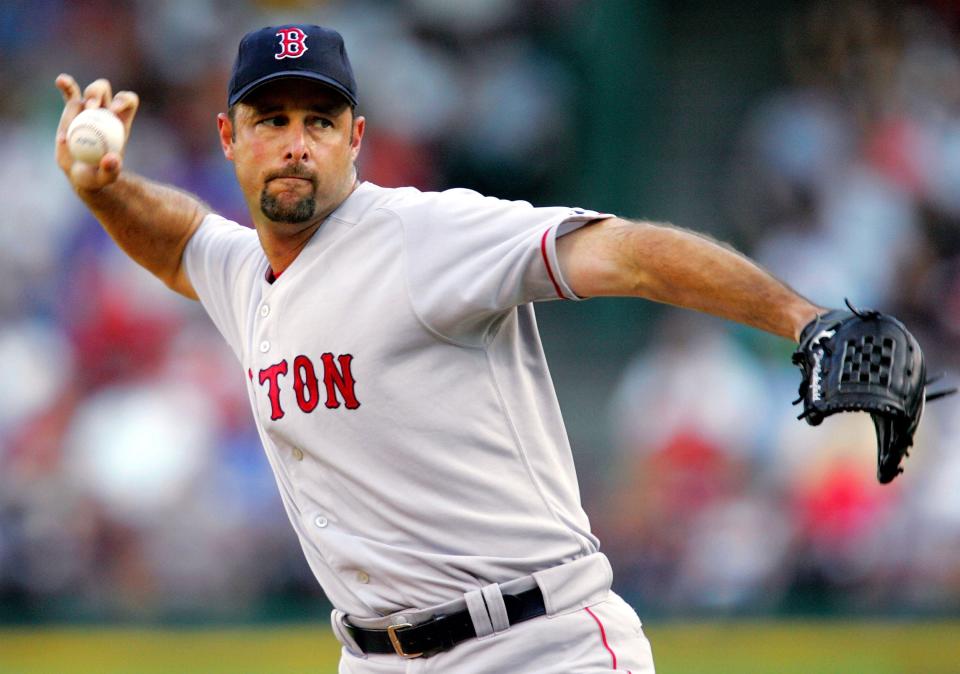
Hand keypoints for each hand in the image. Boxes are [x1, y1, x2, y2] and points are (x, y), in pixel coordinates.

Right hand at [54, 74, 139, 192]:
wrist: (81, 175)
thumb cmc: (98, 176)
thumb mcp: (106, 177)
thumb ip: (111, 170)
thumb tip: (112, 159)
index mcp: (120, 122)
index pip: (128, 101)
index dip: (124, 100)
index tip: (114, 110)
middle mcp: (105, 112)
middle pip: (105, 90)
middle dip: (98, 93)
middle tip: (91, 108)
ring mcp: (87, 110)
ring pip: (86, 93)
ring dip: (81, 98)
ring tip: (80, 115)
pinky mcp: (72, 112)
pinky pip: (69, 95)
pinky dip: (66, 86)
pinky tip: (61, 81)